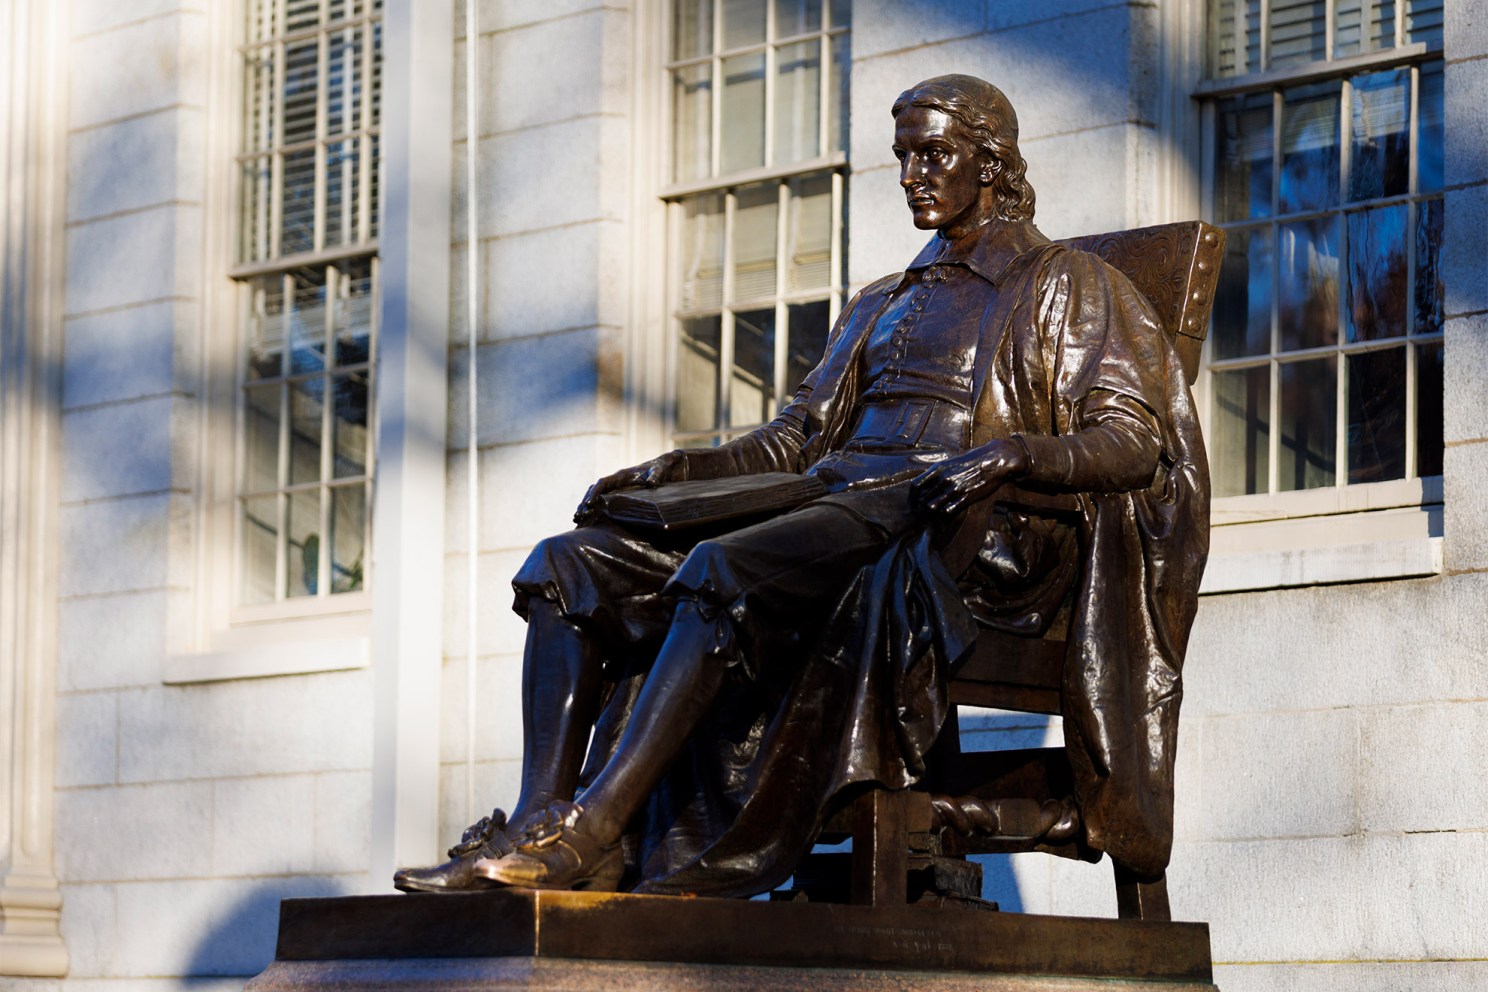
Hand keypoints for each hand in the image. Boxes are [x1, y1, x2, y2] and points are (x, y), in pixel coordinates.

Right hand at [573, 450, 686, 523]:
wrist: (664, 467)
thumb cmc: (661, 468)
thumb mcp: (660, 470)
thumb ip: (655, 475)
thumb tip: (651, 483)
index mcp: (621, 476)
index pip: (602, 483)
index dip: (594, 493)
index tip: (588, 504)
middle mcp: (615, 482)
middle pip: (594, 491)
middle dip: (584, 503)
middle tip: (577, 517)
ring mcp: (616, 489)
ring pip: (595, 497)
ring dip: (585, 507)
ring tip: (576, 521)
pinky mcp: (619, 496)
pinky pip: (603, 503)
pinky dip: (594, 511)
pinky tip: (587, 522)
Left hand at [910, 438, 1028, 516]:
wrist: (993, 459)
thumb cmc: (972, 460)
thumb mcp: (951, 461)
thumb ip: (938, 472)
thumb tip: (927, 483)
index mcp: (937, 469)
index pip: (915, 486)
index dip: (912, 497)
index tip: (913, 503)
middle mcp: (943, 479)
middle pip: (922, 499)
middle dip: (920, 509)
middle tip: (922, 514)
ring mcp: (954, 489)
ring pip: (932, 508)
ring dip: (931, 514)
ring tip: (932, 518)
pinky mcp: (965, 497)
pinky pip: (948, 512)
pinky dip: (944, 517)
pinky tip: (945, 517)